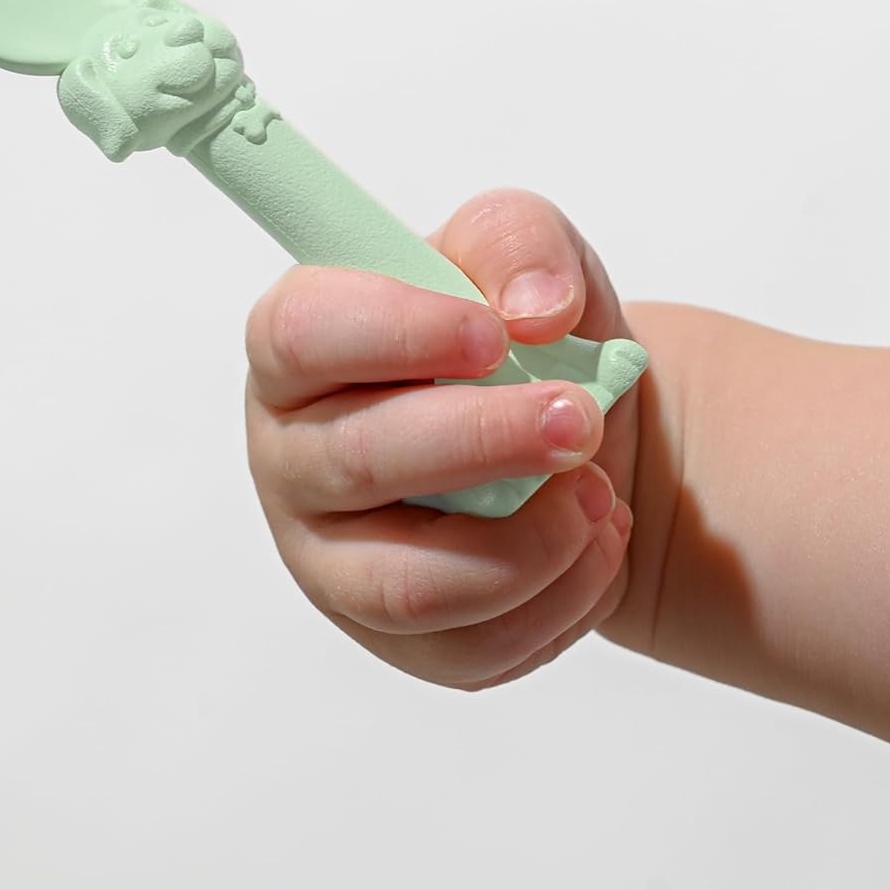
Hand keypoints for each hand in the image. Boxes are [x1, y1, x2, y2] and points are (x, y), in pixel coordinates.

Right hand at [244, 189, 643, 688]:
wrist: (580, 434)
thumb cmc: (522, 335)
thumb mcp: (524, 250)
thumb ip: (517, 242)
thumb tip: (533, 310)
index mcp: (296, 346)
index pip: (299, 336)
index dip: (395, 334)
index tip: (494, 333)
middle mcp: (292, 455)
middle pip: (359, 462)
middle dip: (486, 440)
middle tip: (581, 415)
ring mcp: (331, 558)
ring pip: (409, 584)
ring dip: (527, 542)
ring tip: (598, 492)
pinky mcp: (394, 637)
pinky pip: (469, 648)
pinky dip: (557, 601)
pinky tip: (593, 542)